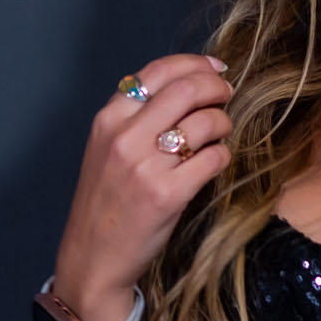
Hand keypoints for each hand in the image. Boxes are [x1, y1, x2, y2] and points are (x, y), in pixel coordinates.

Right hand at [52, 55, 233, 320]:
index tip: (215, 69)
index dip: (194, 64)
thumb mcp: (107, 148)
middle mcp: (125, 136)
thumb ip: (137, 116)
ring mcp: (146, 165)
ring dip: (223, 123)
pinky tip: (214, 162)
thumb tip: (187, 85)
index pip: (158, 71)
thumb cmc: (106, 201)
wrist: (94, 256)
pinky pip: (213, 158)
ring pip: (205, 122)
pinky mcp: (168, 194)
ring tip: (219, 134)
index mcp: (109, 118)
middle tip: (226, 96)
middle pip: (187, 89)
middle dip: (217, 87)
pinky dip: (222, 156)